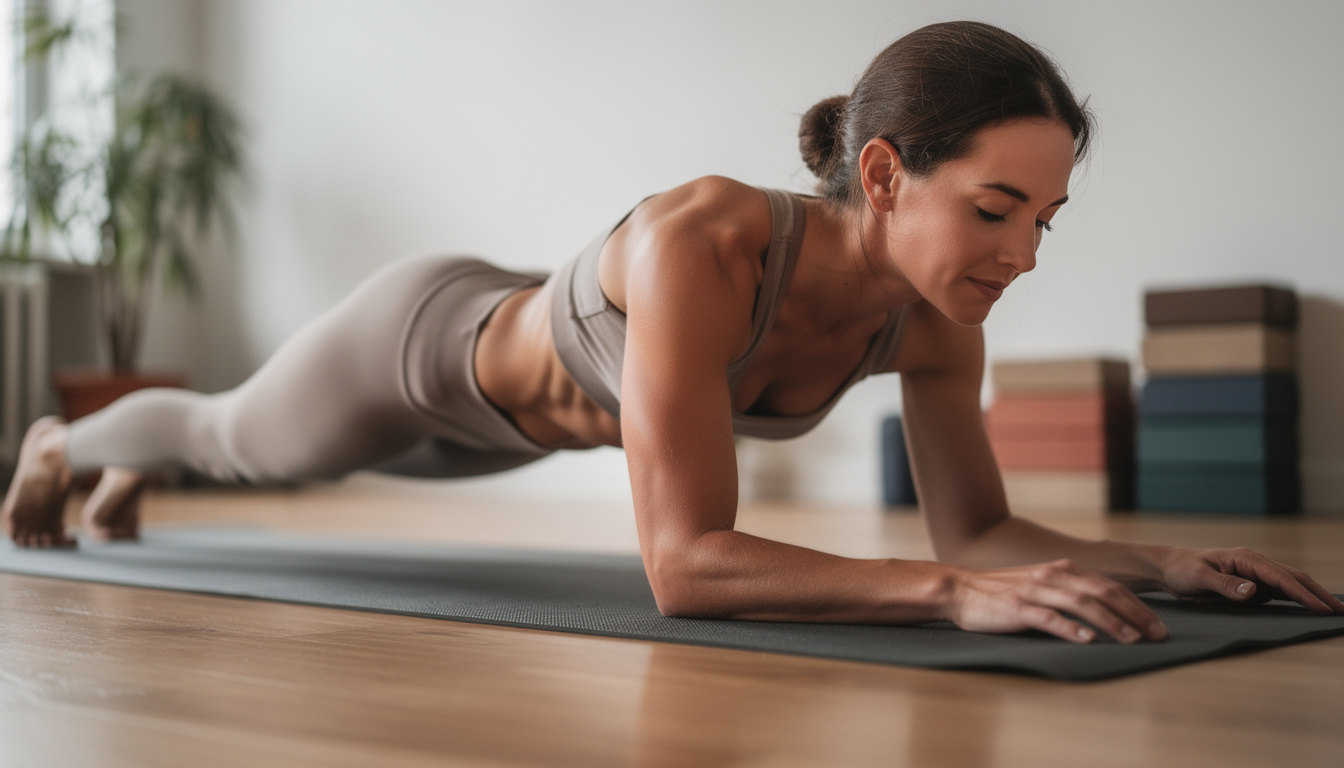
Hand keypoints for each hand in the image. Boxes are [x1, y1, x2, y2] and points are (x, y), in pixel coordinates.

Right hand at [948, 559, 1168, 643]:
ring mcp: (1034, 591)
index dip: (1138, 606)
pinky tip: (1087, 640)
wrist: (959, 588)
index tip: (1158, 626)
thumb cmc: (1003, 592)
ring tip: (1132, 639)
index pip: (1110, 587)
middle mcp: (1053, 576)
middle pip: (1103, 593)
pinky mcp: (1016, 608)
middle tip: (1158, 636)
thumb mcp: (1042, 585)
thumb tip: (1107, 612)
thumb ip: (1070, 592)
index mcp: (1063, 570)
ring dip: (1111, 622)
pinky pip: (1048, 618)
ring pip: (1081, 604)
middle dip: (1135, 615)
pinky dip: (1070, 629)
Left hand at [1154, 546, 1343, 614]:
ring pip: (1290, 586)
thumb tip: (1254, 591)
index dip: (1303, 594)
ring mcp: (1256, 575)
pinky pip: (1279, 593)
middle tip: (1340, 611)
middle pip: (1294, 579)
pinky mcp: (1252, 586)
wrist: (1169, 568)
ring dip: (1312, 597)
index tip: (1321, 608)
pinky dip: (1297, 599)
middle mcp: (1255, 565)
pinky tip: (1310, 608)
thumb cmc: (1181, 569)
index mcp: (1246, 559)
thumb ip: (1225, 584)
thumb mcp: (1198, 577)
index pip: (1281, 578)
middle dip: (1318, 594)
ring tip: (1333, 611)